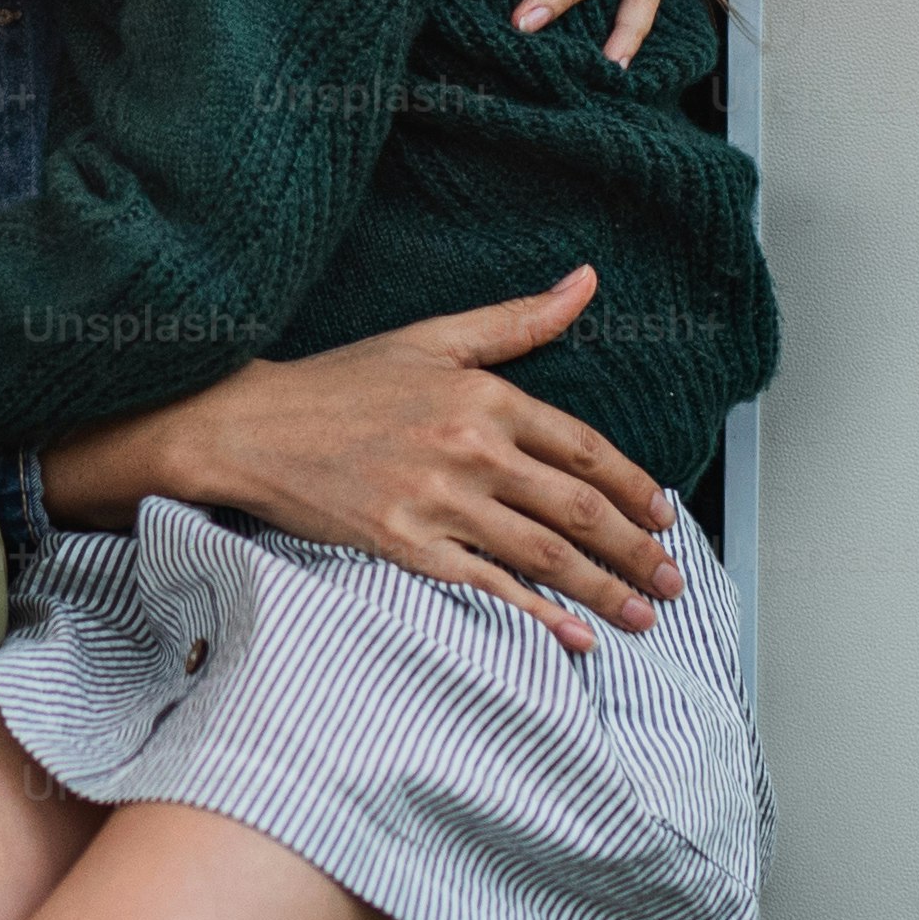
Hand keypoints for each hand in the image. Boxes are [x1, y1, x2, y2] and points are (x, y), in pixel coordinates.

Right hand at [44, 271, 682, 650]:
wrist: (249, 426)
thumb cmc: (338, 383)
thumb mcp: (430, 338)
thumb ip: (515, 321)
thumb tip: (586, 282)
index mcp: (484, 395)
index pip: (585, 448)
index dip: (635, 487)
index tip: (664, 516)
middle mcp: (471, 448)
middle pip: (579, 508)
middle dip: (635, 550)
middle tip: (670, 579)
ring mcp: (439, 501)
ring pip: (545, 553)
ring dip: (604, 590)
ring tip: (642, 614)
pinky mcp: (406, 545)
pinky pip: (489, 586)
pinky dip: (538, 615)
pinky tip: (574, 637)